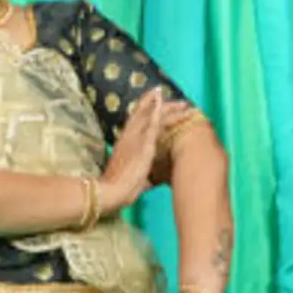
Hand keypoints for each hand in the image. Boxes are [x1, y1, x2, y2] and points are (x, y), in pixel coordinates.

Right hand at [93, 89, 174, 217]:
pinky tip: (162, 102)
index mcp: (126, 142)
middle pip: (145, 113)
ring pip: (152, 116)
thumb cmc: (120, 187)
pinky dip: (157, 112)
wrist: (110, 191)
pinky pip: (151, 125)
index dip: (149, 110)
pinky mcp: (143, 145)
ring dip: (167, 108)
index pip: (138, 120)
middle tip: (176, 101)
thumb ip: (141, 173)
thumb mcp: (132, 176)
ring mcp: (135, 138)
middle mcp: (129, 135)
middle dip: (160, 105)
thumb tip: (150, 180)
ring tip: (182, 103)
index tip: (159, 102)